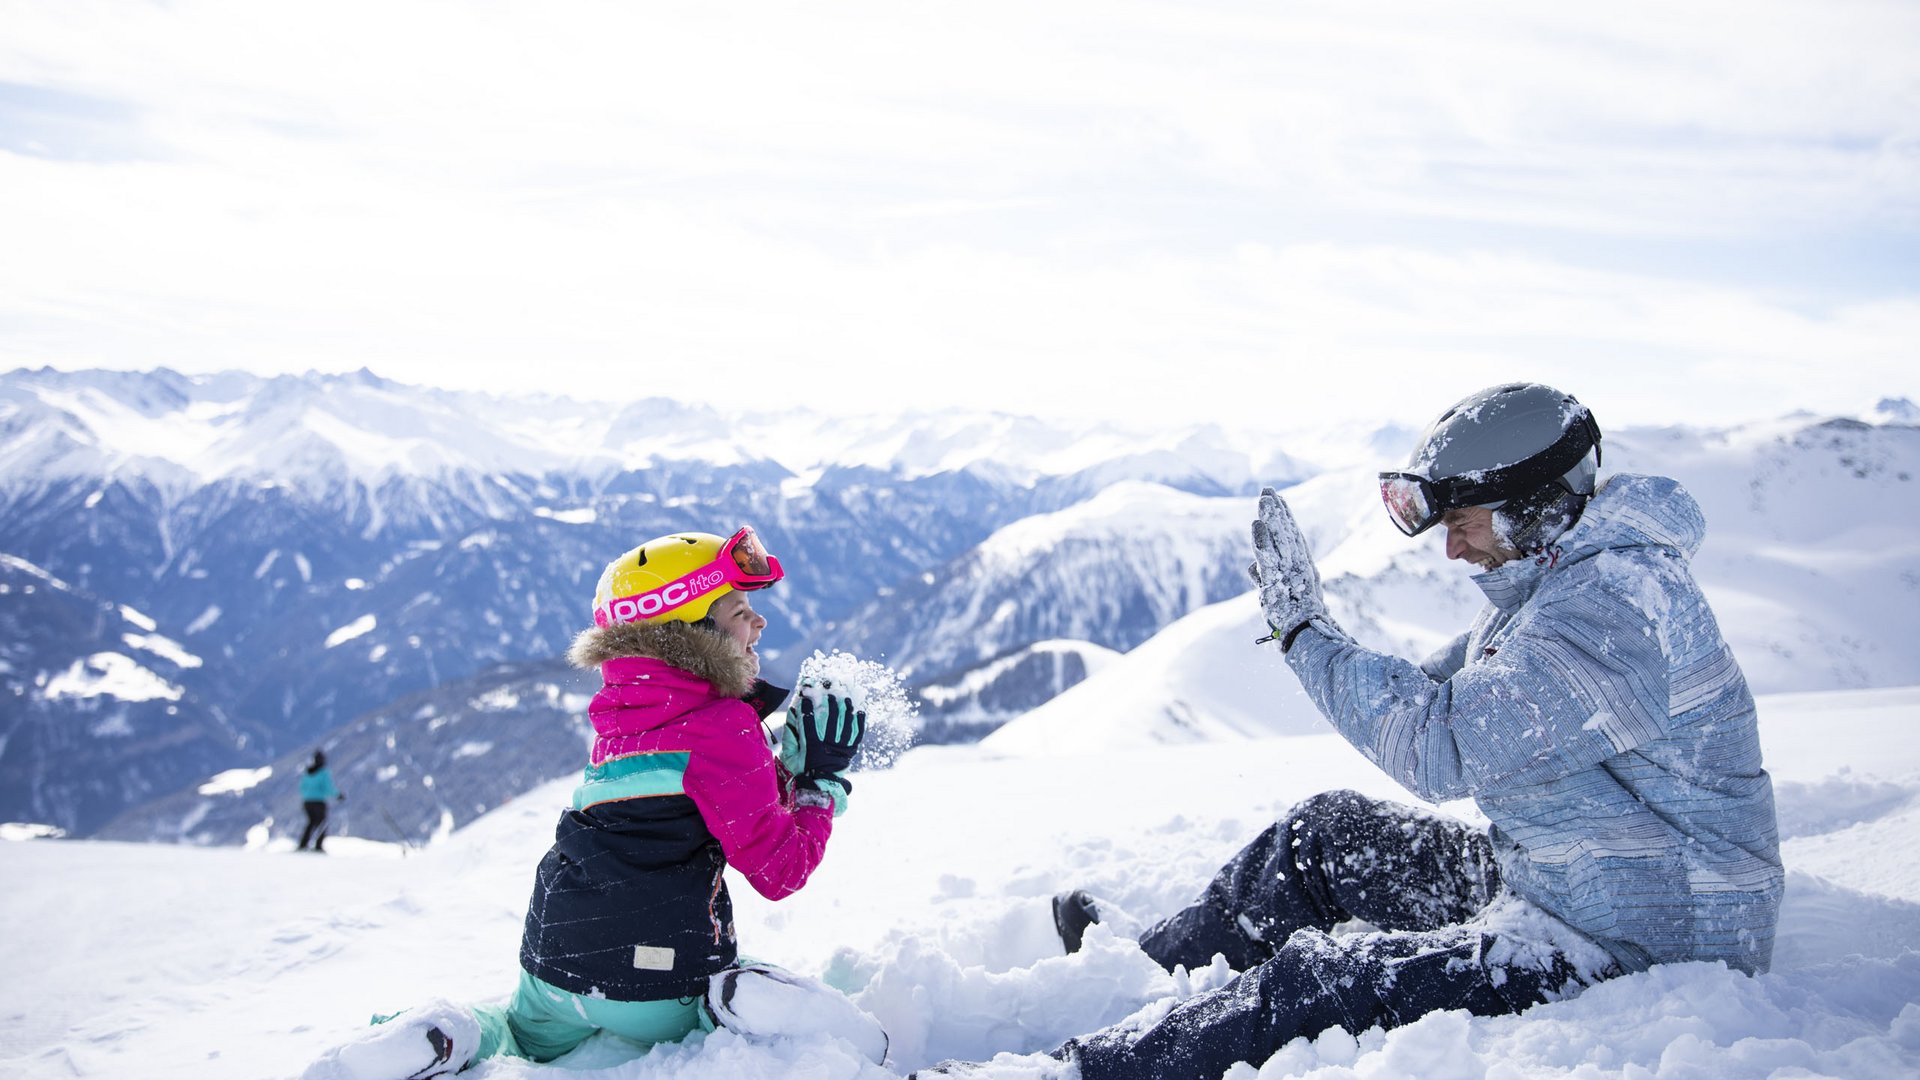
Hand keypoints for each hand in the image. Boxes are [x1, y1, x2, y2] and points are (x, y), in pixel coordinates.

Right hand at [795, 682, 865, 779]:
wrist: (820, 787)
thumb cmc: (803, 771)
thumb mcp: (790, 757)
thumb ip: (790, 738)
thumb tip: (791, 719)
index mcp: (812, 746)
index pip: (809, 722)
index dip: (806, 708)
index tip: (804, 698)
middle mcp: (828, 745)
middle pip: (830, 719)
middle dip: (830, 704)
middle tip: (829, 694)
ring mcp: (841, 748)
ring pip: (845, 724)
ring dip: (846, 709)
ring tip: (845, 699)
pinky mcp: (850, 751)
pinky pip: (857, 734)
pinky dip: (859, 723)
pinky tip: (859, 712)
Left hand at [1250, 487, 1327, 644]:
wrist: (1310, 641)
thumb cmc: (1298, 624)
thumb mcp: (1281, 597)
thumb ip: (1264, 580)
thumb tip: (1250, 567)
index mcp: (1303, 570)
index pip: (1293, 539)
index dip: (1285, 519)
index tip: (1279, 500)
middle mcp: (1299, 568)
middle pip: (1287, 534)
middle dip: (1277, 511)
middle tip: (1268, 489)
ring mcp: (1290, 574)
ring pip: (1279, 541)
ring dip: (1271, 518)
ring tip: (1264, 497)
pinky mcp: (1279, 584)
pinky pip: (1269, 558)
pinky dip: (1263, 541)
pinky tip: (1256, 524)